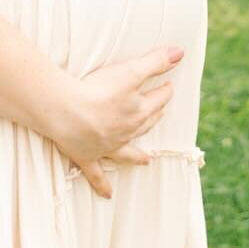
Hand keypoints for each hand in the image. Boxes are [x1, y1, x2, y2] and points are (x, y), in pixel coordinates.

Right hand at [47, 46, 184, 198]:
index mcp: (138, 111)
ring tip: (147, 160)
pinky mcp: (87, 156)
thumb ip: (154, 61)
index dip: (164, 90)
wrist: (68, 113)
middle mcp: (127, 132)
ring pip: (128, 150)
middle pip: (146, 124)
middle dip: (154, 117)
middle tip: (160, 113)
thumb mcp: (130, 70)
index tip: (169, 85)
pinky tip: (107, 195)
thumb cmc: (98, 90)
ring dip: (138, 154)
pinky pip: (97, 174)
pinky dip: (102, 185)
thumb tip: (180, 52)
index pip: (158, 99)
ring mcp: (107, 146)